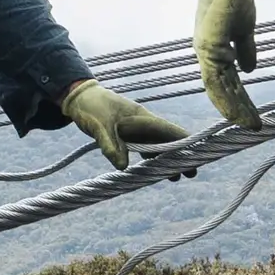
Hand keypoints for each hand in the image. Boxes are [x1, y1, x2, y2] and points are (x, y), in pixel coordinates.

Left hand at [60, 79, 189, 171]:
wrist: (78, 96)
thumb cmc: (91, 107)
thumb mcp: (99, 126)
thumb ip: (110, 145)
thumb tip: (123, 167)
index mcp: (142, 119)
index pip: (169, 131)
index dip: (184, 143)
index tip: (196, 155)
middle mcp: (143, 123)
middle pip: (166, 141)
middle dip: (179, 156)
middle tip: (191, 174)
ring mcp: (136, 128)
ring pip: (156, 145)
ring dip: (165, 159)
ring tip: (175, 177)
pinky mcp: (126, 132)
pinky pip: (144, 146)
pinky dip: (150, 157)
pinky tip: (153, 167)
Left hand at [190, 0, 260, 126]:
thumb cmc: (234, 0)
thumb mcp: (244, 31)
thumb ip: (245, 51)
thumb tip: (249, 70)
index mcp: (214, 52)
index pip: (226, 83)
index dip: (237, 100)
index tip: (250, 115)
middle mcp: (206, 55)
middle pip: (222, 90)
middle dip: (238, 110)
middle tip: (254, 127)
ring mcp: (206, 52)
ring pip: (218, 89)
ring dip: (235, 108)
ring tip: (251, 124)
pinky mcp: (209, 46)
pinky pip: (216, 77)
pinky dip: (226, 95)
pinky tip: (237, 109)